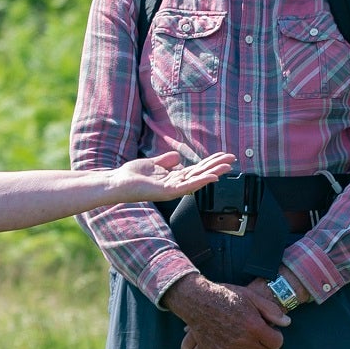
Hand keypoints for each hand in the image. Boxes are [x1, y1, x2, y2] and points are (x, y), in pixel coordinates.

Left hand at [107, 151, 236, 204]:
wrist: (117, 183)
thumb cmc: (131, 176)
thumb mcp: (151, 164)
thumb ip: (164, 161)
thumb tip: (177, 157)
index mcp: (173, 177)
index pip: (196, 169)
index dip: (210, 162)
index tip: (223, 156)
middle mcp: (175, 184)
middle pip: (200, 173)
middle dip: (217, 166)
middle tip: (232, 159)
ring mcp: (173, 189)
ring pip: (198, 179)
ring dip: (214, 172)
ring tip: (227, 166)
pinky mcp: (167, 192)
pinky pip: (188, 186)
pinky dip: (201, 181)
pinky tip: (212, 177)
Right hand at [164, 275, 287, 348]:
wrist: (198, 302)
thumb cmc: (226, 296)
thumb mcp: (251, 296)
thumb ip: (271, 310)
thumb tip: (287, 323)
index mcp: (254, 326)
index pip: (277, 343)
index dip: (276, 337)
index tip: (270, 331)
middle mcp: (244, 341)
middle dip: (266, 345)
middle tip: (259, 336)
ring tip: (248, 342)